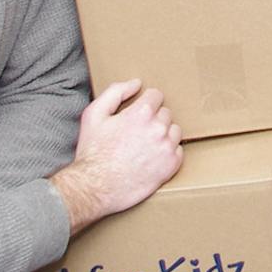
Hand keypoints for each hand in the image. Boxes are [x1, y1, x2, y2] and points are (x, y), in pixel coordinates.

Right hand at [52, 80, 182, 233]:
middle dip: (152, 119)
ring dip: (163, 135)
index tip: (136, 114)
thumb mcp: (94, 114)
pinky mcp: (172, 166)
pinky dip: (168, 153)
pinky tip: (152, 158)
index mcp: (142, 113)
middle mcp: (159, 128)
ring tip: (144, 146)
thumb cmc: (92, 152)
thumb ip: (115, 92)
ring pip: (174, 131)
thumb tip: (137, 84)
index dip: (144, 103)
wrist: (95, 187)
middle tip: (136, 133)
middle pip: (165, 113)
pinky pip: (178, 151)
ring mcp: (167, 147)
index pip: (156, 95)